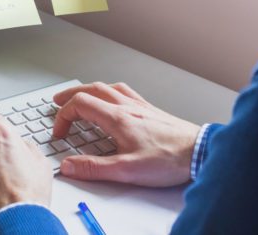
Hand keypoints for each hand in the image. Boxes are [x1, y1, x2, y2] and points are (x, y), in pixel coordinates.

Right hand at [51, 82, 199, 185]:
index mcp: (117, 118)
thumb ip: (95, 167)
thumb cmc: (169, 159)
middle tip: (57, 102)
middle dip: (70, 95)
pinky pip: (124, 90)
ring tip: (80, 96)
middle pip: (90, 90)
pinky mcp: (150, 109)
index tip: (60, 133)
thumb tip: (69, 165)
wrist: (200, 152)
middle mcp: (127, 106)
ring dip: (88, 90)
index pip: (80, 105)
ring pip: (107, 87)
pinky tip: (113, 97)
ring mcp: (139, 105)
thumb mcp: (127, 170)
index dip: (63, 117)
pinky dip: (109, 90)